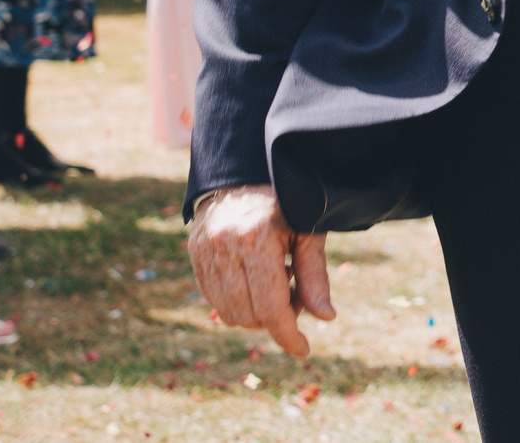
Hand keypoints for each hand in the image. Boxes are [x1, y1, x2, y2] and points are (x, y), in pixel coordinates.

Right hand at [188, 185, 333, 356]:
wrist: (244, 170)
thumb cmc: (286, 199)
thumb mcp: (308, 230)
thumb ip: (314, 274)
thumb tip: (325, 317)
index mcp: (256, 239)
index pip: (270, 307)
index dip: (288, 335)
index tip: (304, 350)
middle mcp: (224, 247)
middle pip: (249, 315)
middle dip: (276, 319)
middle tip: (296, 296)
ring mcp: (204, 251)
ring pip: (228, 311)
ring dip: (256, 312)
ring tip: (277, 282)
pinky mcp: (194, 254)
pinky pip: (214, 297)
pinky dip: (237, 301)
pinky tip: (256, 278)